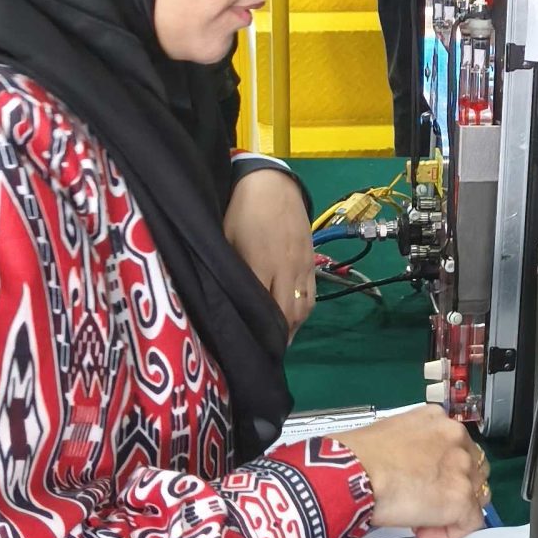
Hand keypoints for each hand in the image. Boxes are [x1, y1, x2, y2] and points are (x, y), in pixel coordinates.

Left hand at [224, 168, 316, 336]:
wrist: (272, 185)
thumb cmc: (240, 212)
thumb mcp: (226, 240)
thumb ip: (230, 271)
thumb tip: (227, 300)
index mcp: (261, 264)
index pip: (263, 309)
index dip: (260, 331)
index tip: (252, 348)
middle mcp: (286, 269)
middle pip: (288, 314)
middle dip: (279, 337)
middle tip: (266, 351)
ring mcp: (302, 266)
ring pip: (303, 307)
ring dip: (293, 327)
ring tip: (280, 339)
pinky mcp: (311, 261)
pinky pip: (311, 294)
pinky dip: (303, 310)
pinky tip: (292, 317)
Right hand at [335, 407, 488, 537]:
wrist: (354, 473)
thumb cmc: (356, 456)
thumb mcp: (391, 432)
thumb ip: (413, 445)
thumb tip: (410, 467)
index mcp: (438, 419)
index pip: (457, 446)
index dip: (443, 470)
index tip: (421, 483)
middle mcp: (457, 438)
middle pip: (473, 469)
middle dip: (453, 488)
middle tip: (423, 502)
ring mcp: (462, 468)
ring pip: (476, 495)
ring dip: (453, 510)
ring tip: (422, 519)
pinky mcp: (461, 498)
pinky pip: (470, 522)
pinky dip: (449, 532)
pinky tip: (423, 532)